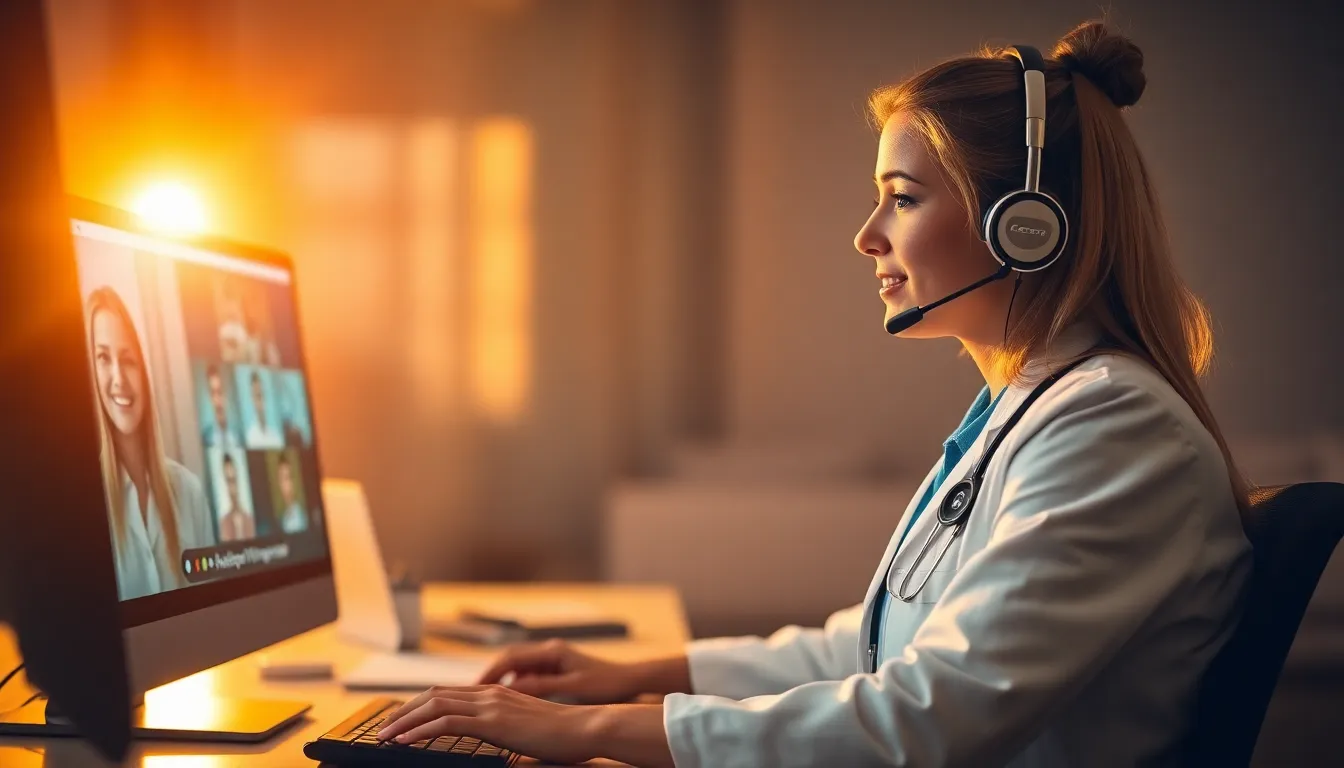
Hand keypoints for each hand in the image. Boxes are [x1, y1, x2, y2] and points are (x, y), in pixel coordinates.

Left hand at [374, 684, 600, 764]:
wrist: (587, 728)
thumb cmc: (565, 734)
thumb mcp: (527, 729)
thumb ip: (507, 727)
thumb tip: (494, 739)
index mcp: (497, 693)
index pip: (448, 693)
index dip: (420, 705)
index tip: (402, 720)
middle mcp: (490, 693)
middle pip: (434, 695)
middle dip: (404, 711)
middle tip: (384, 728)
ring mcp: (491, 705)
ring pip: (434, 706)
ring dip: (404, 721)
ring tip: (385, 737)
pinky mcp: (493, 722)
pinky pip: (447, 724)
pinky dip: (420, 731)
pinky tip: (405, 742)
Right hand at [476, 639, 639, 703]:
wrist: (631, 681)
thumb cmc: (606, 684)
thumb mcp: (574, 688)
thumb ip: (544, 687)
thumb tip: (512, 689)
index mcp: (552, 652)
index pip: (510, 658)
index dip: (489, 673)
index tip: (473, 689)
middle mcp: (549, 652)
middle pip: (509, 661)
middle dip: (489, 677)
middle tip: (470, 695)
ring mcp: (552, 661)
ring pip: (517, 669)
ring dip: (500, 682)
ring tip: (482, 701)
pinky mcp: (556, 671)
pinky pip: (528, 677)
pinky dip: (515, 687)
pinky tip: (507, 703)